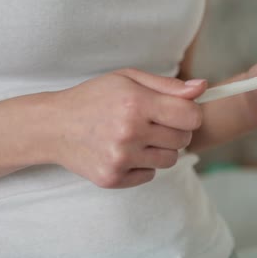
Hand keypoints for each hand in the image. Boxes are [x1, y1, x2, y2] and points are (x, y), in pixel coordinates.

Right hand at [35, 69, 206, 187]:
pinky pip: (149, 175)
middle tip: (154, 122)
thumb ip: (168, 86)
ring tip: (138, 136)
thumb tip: (202, 88)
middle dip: (175, 130)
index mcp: (135, 103)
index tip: (180, 112)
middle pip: (183, 139)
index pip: (191, 116)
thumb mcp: (127, 79)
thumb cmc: (93, 98)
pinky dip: (142, 164)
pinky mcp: (112, 178)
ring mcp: (120, 158)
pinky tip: (123, 150)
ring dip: (160, 149)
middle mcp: (129, 132)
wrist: (53, 126)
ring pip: (169, 160)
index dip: (190, 113)